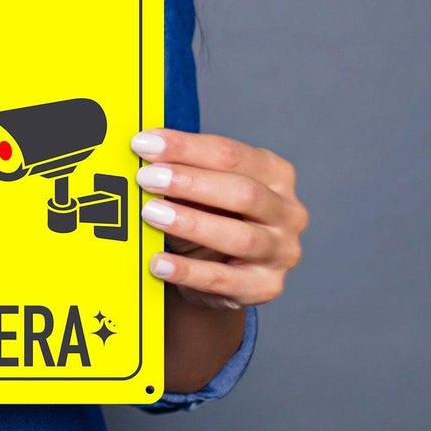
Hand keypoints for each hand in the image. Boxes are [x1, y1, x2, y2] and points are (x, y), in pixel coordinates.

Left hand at [130, 129, 305, 310]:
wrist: (217, 270)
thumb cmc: (209, 216)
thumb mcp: (200, 189)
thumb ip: (181, 170)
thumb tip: (142, 154)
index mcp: (274, 174)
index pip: (231, 154)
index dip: (185, 147)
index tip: (145, 143)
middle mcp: (288, 212)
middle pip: (243, 192)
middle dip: (189, 182)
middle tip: (147, 178)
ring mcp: (281, 252)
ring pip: (240, 237)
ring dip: (191, 223)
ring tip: (151, 214)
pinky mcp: (265, 287)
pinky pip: (223, 279)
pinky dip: (187, 271)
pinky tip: (159, 262)